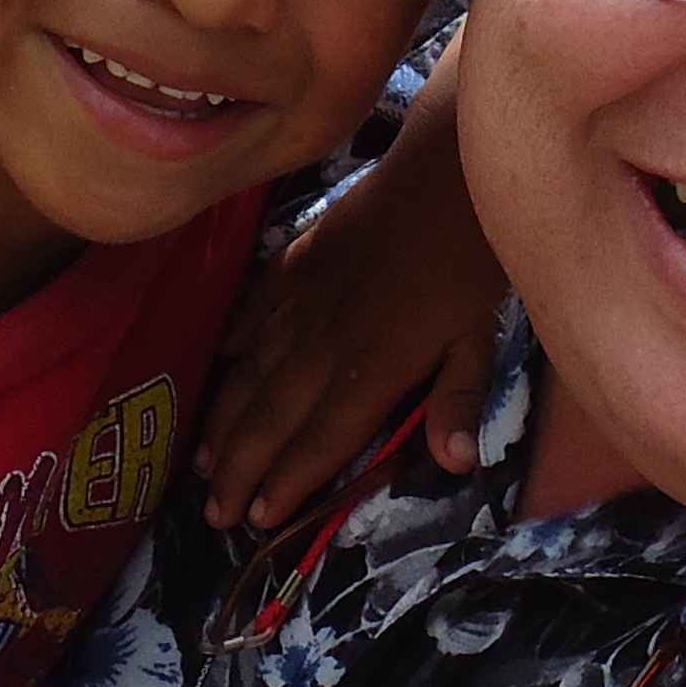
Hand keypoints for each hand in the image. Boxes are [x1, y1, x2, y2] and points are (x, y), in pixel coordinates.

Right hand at [199, 52, 505, 530]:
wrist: (448, 167)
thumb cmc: (476, 256)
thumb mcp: (483, 334)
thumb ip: (460, 398)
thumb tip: (454, 464)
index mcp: (376, 363)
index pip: (322, 436)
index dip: (287, 480)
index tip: (257, 519)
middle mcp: (329, 337)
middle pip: (274, 414)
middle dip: (240, 469)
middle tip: (213, 514)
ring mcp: (308, 295)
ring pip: (253, 369)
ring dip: (225, 419)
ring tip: (202, 462)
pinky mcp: (302, 256)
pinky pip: (257, 307)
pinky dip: (233, 339)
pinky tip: (217, 365)